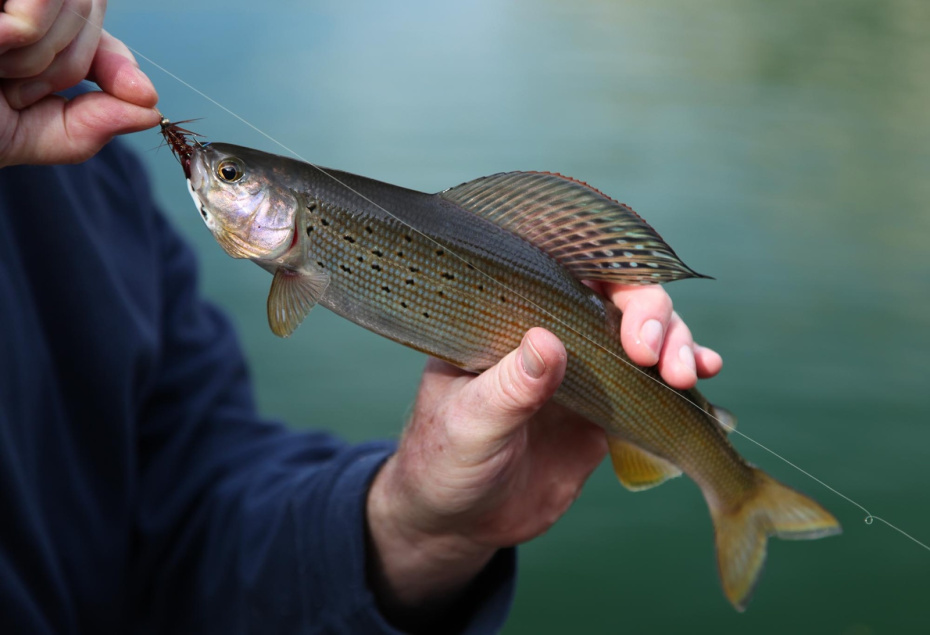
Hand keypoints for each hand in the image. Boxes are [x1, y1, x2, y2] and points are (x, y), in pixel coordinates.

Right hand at [0, 0, 159, 166]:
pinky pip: (36, 15)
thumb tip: (149, 109)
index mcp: (23, 18)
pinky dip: (23, 41)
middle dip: (65, 67)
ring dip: (37, 60)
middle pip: (88, 10)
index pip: (94, 16)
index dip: (119, 58)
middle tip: (12, 87)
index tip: (140, 94)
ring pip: (67, 8)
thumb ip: (91, 125)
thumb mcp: (32, 134)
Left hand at [366, 283, 721, 623]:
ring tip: (687, 373)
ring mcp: (583, 370)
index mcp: (509, 319)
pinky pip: (651, 383)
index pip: (563, 271)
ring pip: (643, 336)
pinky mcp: (606, 408)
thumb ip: (507, 389)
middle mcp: (552, 333)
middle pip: (616, 298)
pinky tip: (703, 378)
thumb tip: (547, 342)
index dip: (606, 272)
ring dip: (675, 343)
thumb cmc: (444, 461)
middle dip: (649, 313)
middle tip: (652, 353)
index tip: (627, 306)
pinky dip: (680, 377)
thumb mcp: (468, 425)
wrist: (461, 520)